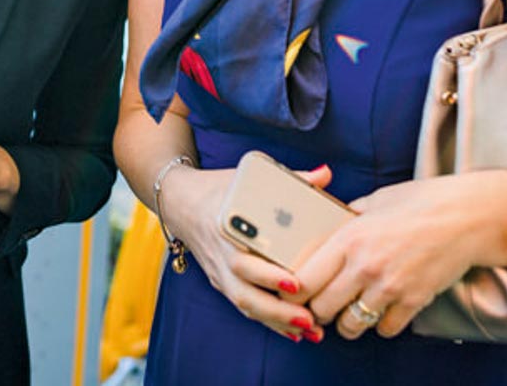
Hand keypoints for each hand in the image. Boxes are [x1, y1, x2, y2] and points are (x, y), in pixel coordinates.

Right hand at [158, 162, 331, 342]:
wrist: (180, 202)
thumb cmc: (220, 189)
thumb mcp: (248, 178)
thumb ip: (290, 178)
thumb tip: (325, 174)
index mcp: (225, 229)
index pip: (243, 259)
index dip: (268, 274)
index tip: (296, 283)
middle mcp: (220, 256)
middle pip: (245, 292)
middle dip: (278, 310)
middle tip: (309, 318)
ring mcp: (219, 273)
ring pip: (245, 305)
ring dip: (277, 322)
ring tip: (310, 331)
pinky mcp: (222, 283)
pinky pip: (245, 307)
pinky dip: (270, 321)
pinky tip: (295, 332)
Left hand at [296, 170, 506, 340]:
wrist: (465, 216)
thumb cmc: (419, 202)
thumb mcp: (373, 201)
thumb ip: (346, 219)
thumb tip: (324, 228)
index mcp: (349, 237)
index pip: (304, 279)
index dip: (293, 291)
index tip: (296, 291)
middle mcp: (364, 265)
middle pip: (321, 308)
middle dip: (318, 309)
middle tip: (324, 303)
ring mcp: (389, 287)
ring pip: (350, 325)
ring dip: (348, 321)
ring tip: (352, 309)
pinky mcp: (413, 302)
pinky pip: (385, 330)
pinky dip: (381, 324)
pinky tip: (383, 309)